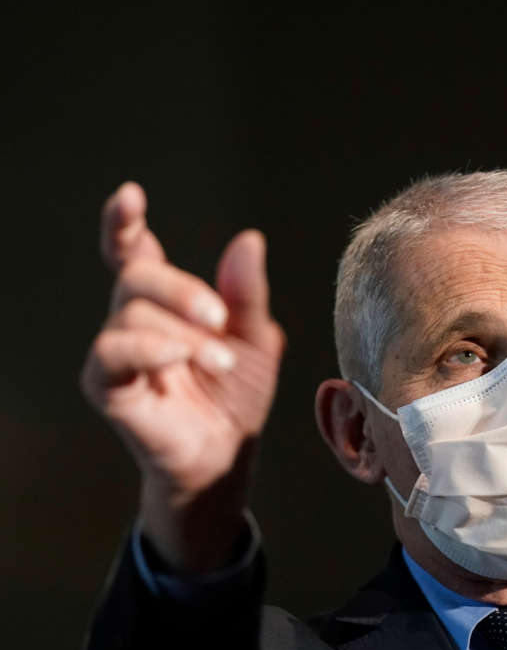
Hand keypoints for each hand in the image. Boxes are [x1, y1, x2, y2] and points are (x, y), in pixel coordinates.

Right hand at [81, 182, 285, 572]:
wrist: (229, 454)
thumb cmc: (236, 395)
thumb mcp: (256, 340)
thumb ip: (247, 293)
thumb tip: (248, 239)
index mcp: (165, 302)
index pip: (131, 251)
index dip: (123, 222)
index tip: (129, 195)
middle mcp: (134, 319)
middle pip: (137, 274)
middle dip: (181, 289)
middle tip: (220, 317)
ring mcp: (115, 352)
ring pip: (133, 314)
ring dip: (185, 336)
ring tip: (219, 362)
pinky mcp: (106, 386)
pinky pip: (113, 353)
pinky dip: (150, 349)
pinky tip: (180, 358)